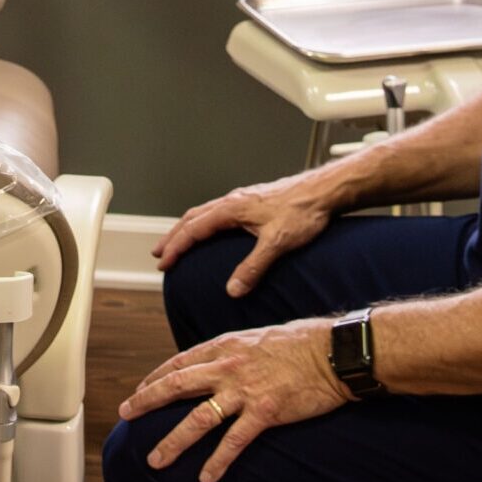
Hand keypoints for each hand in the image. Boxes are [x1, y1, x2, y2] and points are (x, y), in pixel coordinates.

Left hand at [118, 318, 352, 481]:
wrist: (332, 352)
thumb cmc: (298, 343)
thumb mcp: (255, 338)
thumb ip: (231, 352)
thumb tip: (215, 363)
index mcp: (224, 346)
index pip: (178, 362)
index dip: (155, 377)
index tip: (138, 390)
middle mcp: (227, 366)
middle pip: (176, 385)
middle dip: (146, 401)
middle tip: (125, 415)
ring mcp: (245, 390)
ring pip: (198, 418)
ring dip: (174, 441)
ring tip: (155, 460)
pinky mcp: (266, 412)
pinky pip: (235, 441)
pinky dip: (218, 461)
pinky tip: (205, 478)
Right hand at [153, 170, 337, 296]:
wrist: (323, 191)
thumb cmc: (303, 212)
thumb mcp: (277, 244)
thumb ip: (252, 267)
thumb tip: (232, 290)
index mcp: (231, 209)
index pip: (194, 229)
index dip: (176, 247)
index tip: (163, 263)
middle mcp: (232, 201)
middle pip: (192, 218)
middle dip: (173, 237)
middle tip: (159, 254)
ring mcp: (241, 199)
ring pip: (204, 213)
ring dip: (186, 228)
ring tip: (177, 243)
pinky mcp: (251, 201)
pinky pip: (217, 212)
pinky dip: (203, 223)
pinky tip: (210, 231)